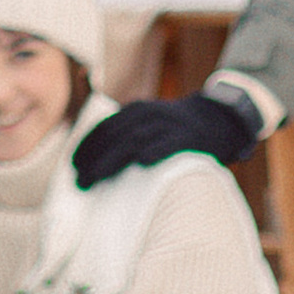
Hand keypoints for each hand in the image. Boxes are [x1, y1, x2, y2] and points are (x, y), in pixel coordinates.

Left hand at [73, 90, 261, 182]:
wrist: (219, 118)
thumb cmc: (176, 130)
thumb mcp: (151, 124)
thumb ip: (128, 137)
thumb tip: (97, 166)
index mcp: (137, 111)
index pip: (106, 127)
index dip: (88, 146)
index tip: (73, 166)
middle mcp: (150, 115)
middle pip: (115, 136)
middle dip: (94, 159)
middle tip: (79, 182)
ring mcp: (170, 125)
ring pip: (135, 140)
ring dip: (112, 160)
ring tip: (94, 178)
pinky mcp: (190, 137)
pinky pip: (171, 143)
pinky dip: (157, 149)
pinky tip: (143, 162)